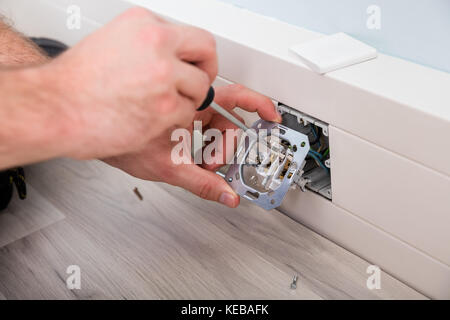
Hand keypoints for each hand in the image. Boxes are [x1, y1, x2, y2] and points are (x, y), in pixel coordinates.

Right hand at [45, 7, 216, 159]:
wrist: (55, 109)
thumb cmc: (75, 83)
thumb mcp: (112, 43)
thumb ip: (146, 46)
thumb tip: (171, 55)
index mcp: (144, 24)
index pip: (193, 35)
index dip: (198, 54)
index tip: (197, 65)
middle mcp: (156, 44)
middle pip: (206, 53)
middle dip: (206, 73)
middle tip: (198, 86)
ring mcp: (162, 75)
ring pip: (200, 88)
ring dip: (187, 100)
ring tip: (162, 107)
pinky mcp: (164, 106)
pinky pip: (187, 114)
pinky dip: (175, 121)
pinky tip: (153, 119)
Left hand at [105, 84, 281, 207]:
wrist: (96, 134)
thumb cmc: (122, 141)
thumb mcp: (168, 167)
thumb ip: (202, 184)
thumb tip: (229, 196)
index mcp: (191, 106)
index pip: (235, 99)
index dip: (259, 105)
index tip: (272, 114)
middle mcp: (190, 106)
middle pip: (230, 120)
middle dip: (232, 144)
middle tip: (227, 160)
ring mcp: (183, 114)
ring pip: (217, 129)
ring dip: (218, 151)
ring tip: (207, 167)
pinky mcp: (178, 123)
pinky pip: (204, 135)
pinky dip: (207, 151)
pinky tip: (199, 164)